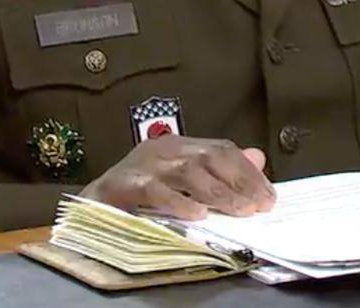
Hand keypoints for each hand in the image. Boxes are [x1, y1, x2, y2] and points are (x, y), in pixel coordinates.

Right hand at [81, 135, 275, 219]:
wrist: (90, 203)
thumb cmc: (137, 193)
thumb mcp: (180, 179)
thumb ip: (218, 170)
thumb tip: (258, 158)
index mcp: (179, 145)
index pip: (221, 149)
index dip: (247, 171)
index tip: (268, 196)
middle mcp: (164, 149)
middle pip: (209, 156)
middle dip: (238, 181)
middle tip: (259, 205)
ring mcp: (145, 164)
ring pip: (188, 171)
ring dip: (218, 192)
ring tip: (239, 210)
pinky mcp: (127, 183)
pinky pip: (157, 190)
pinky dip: (179, 201)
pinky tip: (197, 213)